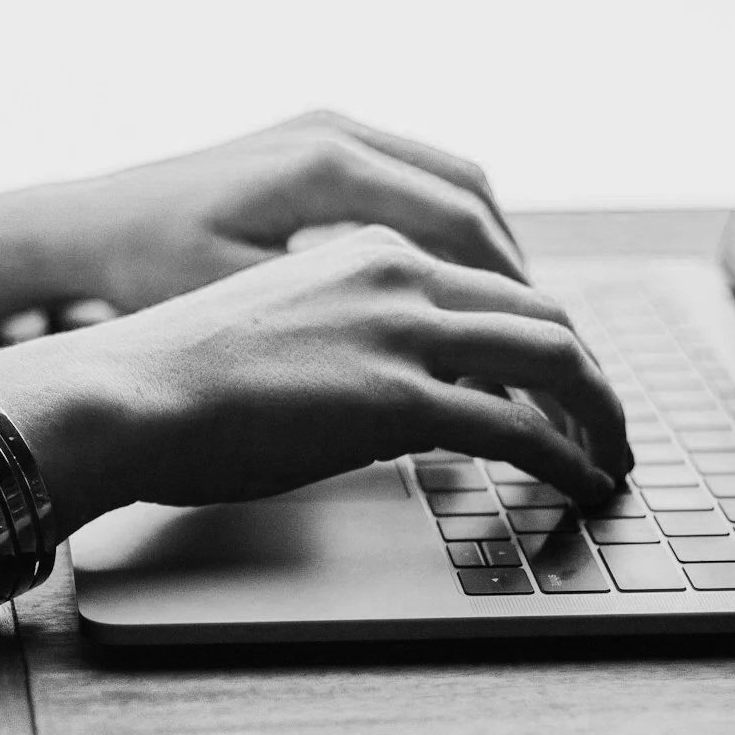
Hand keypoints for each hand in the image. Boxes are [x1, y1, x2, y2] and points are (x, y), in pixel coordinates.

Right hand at [0, 226, 628, 536]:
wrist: (122, 392)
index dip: (542, 336)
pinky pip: (519, 428)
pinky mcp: (398, 397)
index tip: (560, 383)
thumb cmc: (172, 377)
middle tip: (609, 425)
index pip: (492, 284)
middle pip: (542, 312)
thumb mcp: (278, 329)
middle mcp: (398, 273)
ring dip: (598, 413)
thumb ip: (347, 343)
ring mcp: (402, 330)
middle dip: (591, 375)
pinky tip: (581, 485)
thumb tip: (386, 401)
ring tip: (611, 458)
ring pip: (552, 357)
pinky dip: (567, 458)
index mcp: (367, 249)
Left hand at [47, 110, 524, 312]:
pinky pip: (410, 175)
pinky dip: (445, 225)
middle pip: (469, 194)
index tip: (538, 345)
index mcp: (325, 167)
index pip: (458, 223)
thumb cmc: (147, 271)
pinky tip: (449, 281)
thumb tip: (437, 365)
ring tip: (510, 313)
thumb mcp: (243, 304)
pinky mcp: (312, 140)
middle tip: (543, 336)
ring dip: (486, 243)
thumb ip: (342, 325)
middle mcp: (335, 132)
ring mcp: (325, 127)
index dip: (508, 289)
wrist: (84, 226)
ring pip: (448, 178)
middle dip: (513, 268)